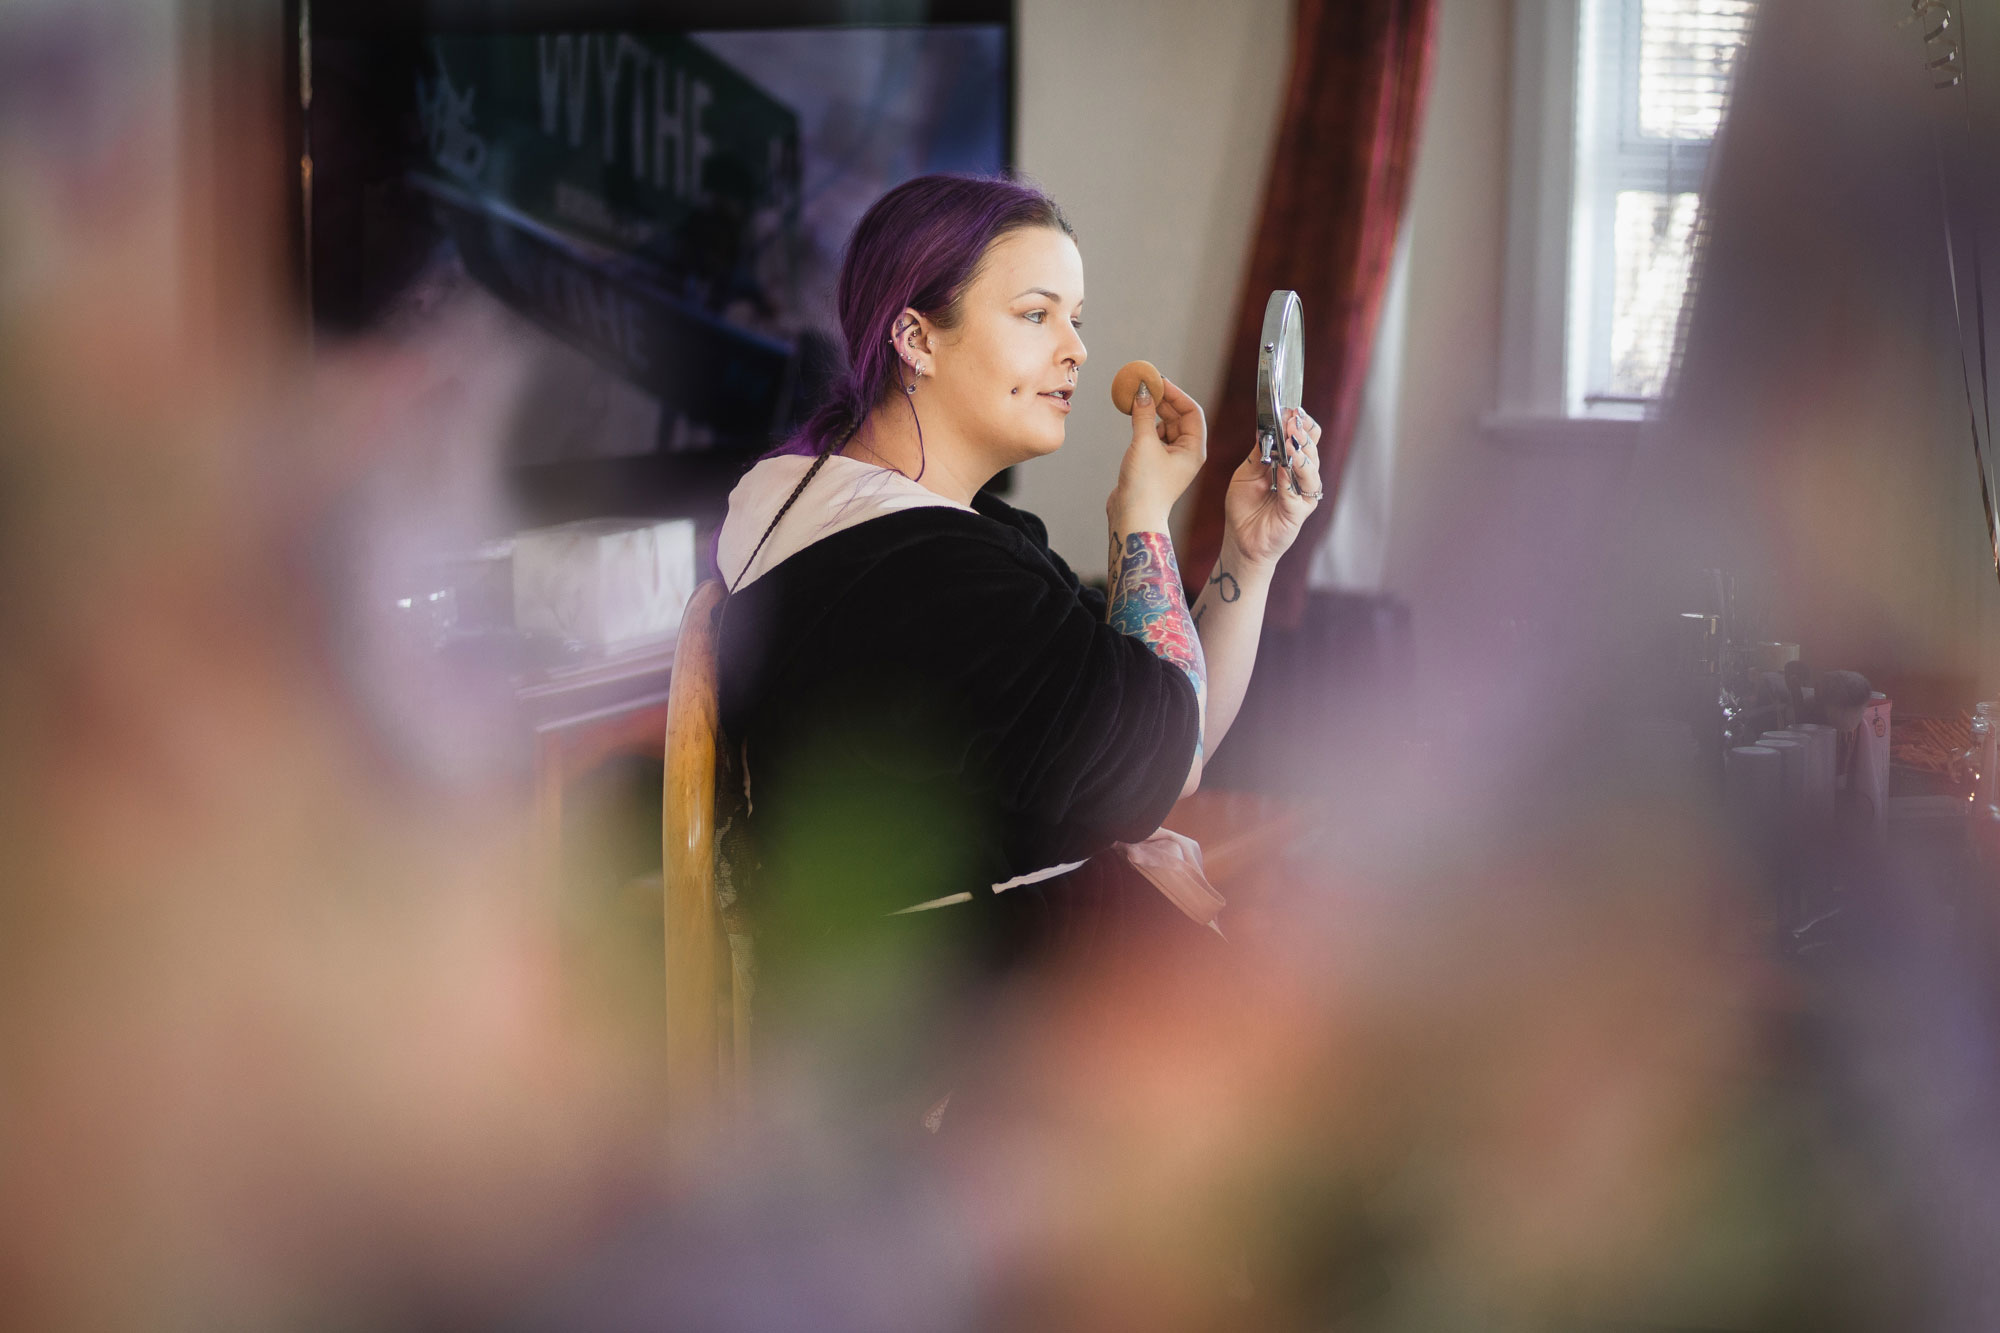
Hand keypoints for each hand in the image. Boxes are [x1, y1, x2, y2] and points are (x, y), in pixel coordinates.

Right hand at [1108, 376, 1205, 528]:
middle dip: (1163, 401)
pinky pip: (1154, 438)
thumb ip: (1143, 415)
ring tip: (1137, 401)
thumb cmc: (1146, 488)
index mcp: (1194, 450)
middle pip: (1179, 417)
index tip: (1159, 382)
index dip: (1176, 394)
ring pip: (1165, 427)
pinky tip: (1134, 419)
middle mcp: (1186, 454)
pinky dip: (1145, 426)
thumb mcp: (1144, 444)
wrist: (1133, 518)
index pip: (1192, 412)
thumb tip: (1143, 393)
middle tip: (1145, 386)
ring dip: (1152, 413)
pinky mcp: (1155, 465)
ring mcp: (1171, 460)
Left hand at [1223, 406, 1322, 567]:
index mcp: (1290, 464)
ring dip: (1300, 453)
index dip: (1301, 423)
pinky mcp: (1298, 512)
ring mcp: (1302, 495)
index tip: (1292, 409)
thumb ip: (1259, 453)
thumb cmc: (1244, 508)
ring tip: (1291, 441)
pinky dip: (1289, 479)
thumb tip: (1267, 428)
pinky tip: (1282, 468)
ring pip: (1310, 469)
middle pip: (1311, 449)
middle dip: (1301, 433)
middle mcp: (1301, 477)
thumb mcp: (1246, 474)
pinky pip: (1297, 492)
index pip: (1304, 438)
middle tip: (1292, 420)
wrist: (1241, 541)